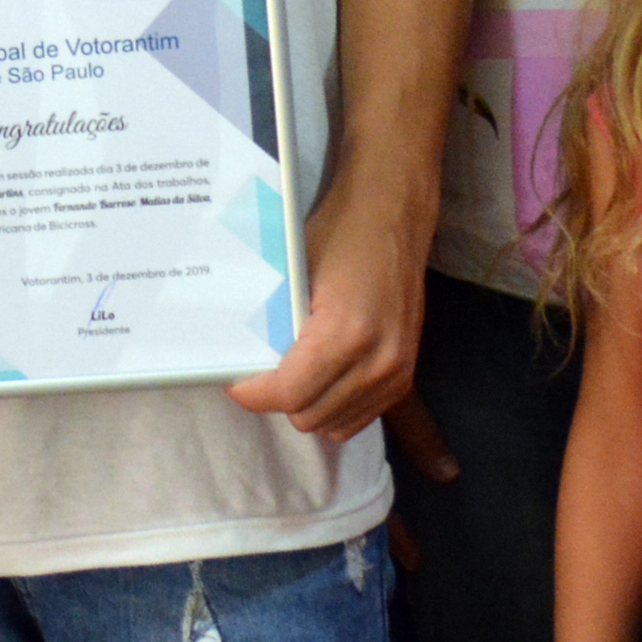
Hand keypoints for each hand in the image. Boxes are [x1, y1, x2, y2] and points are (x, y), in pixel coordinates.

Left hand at [229, 203, 422, 442]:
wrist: (394, 216)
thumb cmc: (339, 235)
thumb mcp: (293, 274)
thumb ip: (270, 322)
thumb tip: (237, 358)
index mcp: (348, 332)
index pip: (289, 394)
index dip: (253, 393)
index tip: (235, 380)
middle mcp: (379, 361)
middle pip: (309, 417)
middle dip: (276, 400)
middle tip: (260, 372)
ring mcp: (397, 372)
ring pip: (333, 425)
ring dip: (306, 407)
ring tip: (291, 374)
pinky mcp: (406, 376)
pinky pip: (359, 418)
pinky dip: (332, 407)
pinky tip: (319, 379)